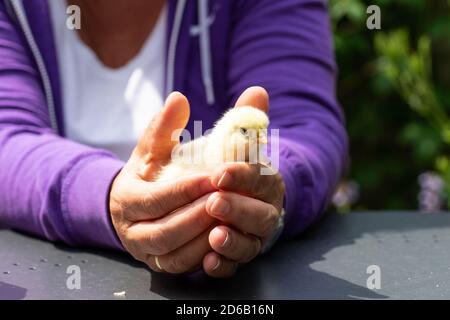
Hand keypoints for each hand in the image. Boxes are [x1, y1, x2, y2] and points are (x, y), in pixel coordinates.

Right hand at [109, 92, 216, 272]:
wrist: (132, 205)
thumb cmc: (146, 173)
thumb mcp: (151, 148)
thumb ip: (164, 125)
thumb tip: (179, 98)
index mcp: (127, 198)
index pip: (156, 199)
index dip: (186, 189)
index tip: (214, 177)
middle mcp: (132, 230)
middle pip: (165, 231)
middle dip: (198, 217)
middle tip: (227, 200)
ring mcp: (145, 252)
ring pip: (174, 254)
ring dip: (203, 239)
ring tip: (230, 219)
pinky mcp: (160, 264)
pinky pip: (181, 267)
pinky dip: (202, 257)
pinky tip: (223, 239)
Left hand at [202, 87, 285, 277]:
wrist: (226, 198)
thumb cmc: (223, 168)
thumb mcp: (224, 144)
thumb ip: (239, 120)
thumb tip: (257, 89)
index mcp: (263, 181)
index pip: (260, 177)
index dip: (242, 175)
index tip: (219, 172)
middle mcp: (264, 210)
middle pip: (261, 215)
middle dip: (238, 209)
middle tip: (214, 201)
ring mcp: (251, 236)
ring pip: (250, 244)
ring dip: (233, 241)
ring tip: (215, 234)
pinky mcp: (237, 255)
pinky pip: (234, 267)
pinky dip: (224, 265)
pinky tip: (209, 262)